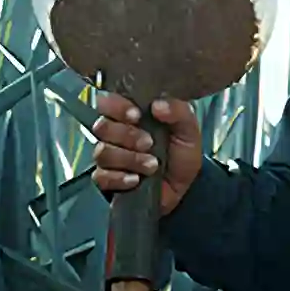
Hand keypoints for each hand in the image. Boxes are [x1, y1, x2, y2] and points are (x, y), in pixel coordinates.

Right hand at [90, 94, 204, 215]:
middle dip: (127, 135)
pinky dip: (120, 178)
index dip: (117, 107)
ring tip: (151, 165)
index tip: (137, 116)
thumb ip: (179, 112)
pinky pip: (101, 176)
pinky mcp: (106, 179)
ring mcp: (108, 157)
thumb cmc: (181, 156)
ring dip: (129, 159)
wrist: (182, 188)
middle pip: (102, 126)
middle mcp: (115, 133)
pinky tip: (136, 179)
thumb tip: (158, 105)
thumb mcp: (188, 131)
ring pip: (102, 152)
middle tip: (149, 143)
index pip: (107, 101)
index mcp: (130, 115)